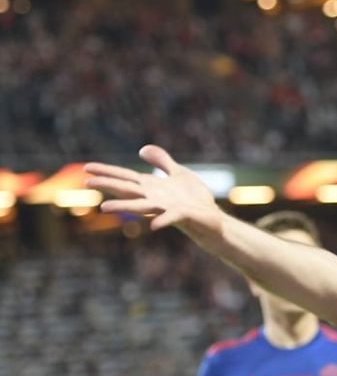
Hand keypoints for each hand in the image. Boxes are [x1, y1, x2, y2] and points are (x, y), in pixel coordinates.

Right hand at [85, 145, 221, 237]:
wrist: (212, 218)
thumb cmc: (194, 198)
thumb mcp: (178, 173)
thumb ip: (162, 161)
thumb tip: (142, 149)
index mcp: (152, 187)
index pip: (125, 177)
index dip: (107, 172)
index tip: (87, 168)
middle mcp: (154, 198)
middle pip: (127, 190)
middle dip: (108, 185)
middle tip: (86, 182)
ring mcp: (167, 208)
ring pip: (141, 207)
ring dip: (123, 207)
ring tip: (104, 207)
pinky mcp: (183, 215)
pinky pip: (171, 218)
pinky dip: (162, 221)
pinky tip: (153, 226)